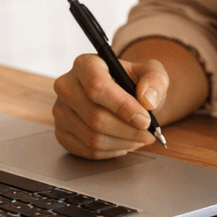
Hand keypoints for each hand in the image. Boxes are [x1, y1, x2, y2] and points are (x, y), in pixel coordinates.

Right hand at [51, 53, 166, 158]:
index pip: (97, 87)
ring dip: (122, 143)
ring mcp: (60, 111)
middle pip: (95, 117)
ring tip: (139, 137)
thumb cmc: (134, 83)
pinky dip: (111, 151)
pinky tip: (123, 142)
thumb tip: (147, 99)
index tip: (145, 120)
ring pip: (92, 137)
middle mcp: (66, 86)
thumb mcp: (151, 73)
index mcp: (85, 65)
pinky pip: (87, 151)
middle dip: (128, 130)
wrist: (122, 96)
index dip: (123, 106)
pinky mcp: (61, 132)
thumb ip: (155, 80)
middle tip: (149, 133)